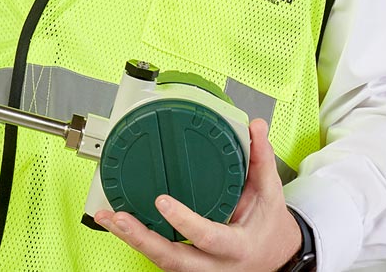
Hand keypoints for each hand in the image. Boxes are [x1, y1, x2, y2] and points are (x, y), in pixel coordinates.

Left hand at [93, 119, 302, 271]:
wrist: (276, 258)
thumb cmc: (270, 229)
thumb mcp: (270, 194)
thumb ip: (261, 160)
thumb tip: (255, 127)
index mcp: (236, 246)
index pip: (208, 236)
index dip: (183, 221)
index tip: (162, 200)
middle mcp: (214, 265)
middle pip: (173, 260)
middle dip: (142, 239)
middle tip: (118, 217)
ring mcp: (199, 270)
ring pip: (161, 261)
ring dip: (132, 240)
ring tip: (108, 217)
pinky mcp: (186, 268)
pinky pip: (159, 258)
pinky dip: (137, 241)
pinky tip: (118, 225)